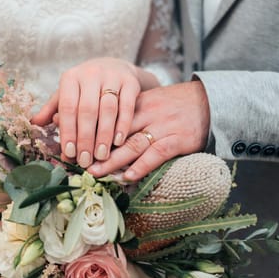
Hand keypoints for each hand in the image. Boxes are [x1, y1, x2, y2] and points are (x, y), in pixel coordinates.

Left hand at [32, 57, 158, 167]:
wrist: (115, 67)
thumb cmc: (86, 87)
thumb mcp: (68, 94)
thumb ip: (53, 109)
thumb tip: (35, 123)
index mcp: (71, 78)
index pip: (67, 107)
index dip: (68, 131)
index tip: (69, 153)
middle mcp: (91, 74)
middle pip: (87, 110)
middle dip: (86, 138)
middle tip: (85, 161)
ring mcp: (112, 76)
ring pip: (108, 109)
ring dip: (104, 135)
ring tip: (101, 156)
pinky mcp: (130, 81)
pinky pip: (127, 106)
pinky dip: (122, 125)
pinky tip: (118, 141)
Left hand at [88, 81, 209, 180]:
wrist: (209, 102)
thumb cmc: (174, 105)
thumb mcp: (149, 101)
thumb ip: (127, 113)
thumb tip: (100, 128)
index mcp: (136, 104)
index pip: (107, 116)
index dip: (88, 128)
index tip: (70, 139)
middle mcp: (147, 114)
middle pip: (116, 131)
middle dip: (95, 147)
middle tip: (77, 161)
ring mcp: (163, 127)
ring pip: (132, 144)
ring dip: (113, 160)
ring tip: (95, 172)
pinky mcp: (178, 139)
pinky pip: (157, 153)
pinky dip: (142, 165)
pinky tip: (129, 176)